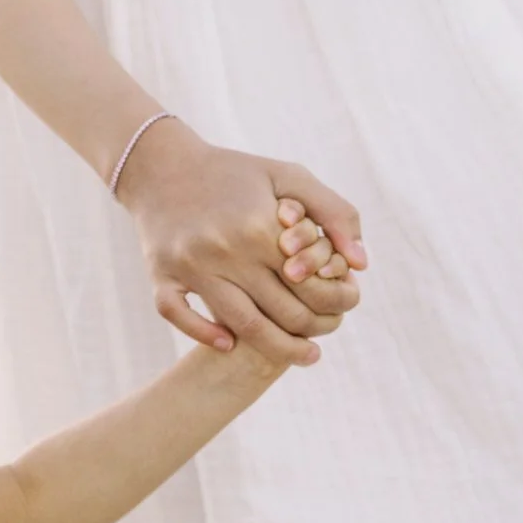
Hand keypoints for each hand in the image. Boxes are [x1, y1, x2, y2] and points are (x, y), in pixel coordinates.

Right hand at [116, 122, 367, 365]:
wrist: (161, 166)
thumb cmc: (233, 173)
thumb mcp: (289, 176)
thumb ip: (335, 212)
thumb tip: (361, 264)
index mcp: (258, 227)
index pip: (312, 285)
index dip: (339, 301)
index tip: (348, 304)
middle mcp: (224, 250)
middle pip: (283, 313)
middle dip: (317, 329)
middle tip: (328, 331)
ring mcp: (190, 266)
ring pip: (243, 326)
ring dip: (280, 349)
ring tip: (305, 356)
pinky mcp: (161, 275)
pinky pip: (181, 317)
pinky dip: (206, 335)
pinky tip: (229, 344)